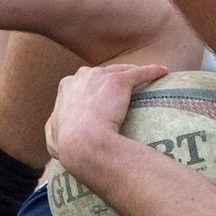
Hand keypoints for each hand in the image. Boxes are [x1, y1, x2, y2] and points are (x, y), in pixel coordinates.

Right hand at [45, 63, 167, 175]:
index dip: (96, 89)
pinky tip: (163, 71)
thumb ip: (54, 130)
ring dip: (134, 72)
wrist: (83, 142)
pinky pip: (140, 73)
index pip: (85, 81)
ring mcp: (101, 76)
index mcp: (66, 87)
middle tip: (125, 91)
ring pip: (122, 70)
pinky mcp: (119, 80)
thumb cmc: (68, 145)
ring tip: (147, 77)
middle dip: (113, 78)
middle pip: (103, 72)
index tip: (105, 99)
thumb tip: (55, 139)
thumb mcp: (53, 137)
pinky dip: (152, 71)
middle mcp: (82, 76)